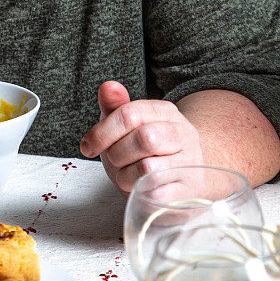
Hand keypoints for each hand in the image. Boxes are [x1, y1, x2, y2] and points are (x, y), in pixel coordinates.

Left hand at [79, 81, 203, 194]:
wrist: (182, 176)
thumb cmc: (147, 150)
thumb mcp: (127, 126)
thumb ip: (115, 105)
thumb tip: (108, 86)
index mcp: (165, 111)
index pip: (129, 114)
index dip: (102, 132)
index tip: (87, 146)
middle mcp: (183, 133)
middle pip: (144, 138)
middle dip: (117, 153)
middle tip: (114, 160)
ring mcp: (191, 162)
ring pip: (149, 168)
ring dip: (126, 176)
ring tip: (127, 176)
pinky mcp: (192, 190)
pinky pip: (158, 194)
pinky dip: (141, 193)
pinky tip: (141, 189)